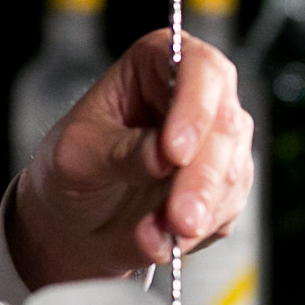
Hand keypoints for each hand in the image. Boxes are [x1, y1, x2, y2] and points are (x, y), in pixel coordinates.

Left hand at [3, 29, 255, 288]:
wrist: (75, 220)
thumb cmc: (73, 168)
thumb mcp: (79, 155)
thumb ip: (121, 152)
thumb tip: (163, 157)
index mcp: (157, 63)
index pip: (198, 68)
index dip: (194, 108)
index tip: (175, 152)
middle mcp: (197, 96)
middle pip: (224, 125)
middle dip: (201, 179)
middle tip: (178, 218)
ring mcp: (217, 142)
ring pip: (231, 172)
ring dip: (197, 211)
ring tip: (157, 237)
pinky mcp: (224, 186)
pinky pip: (226, 208)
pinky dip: (197, 232)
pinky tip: (163, 241)